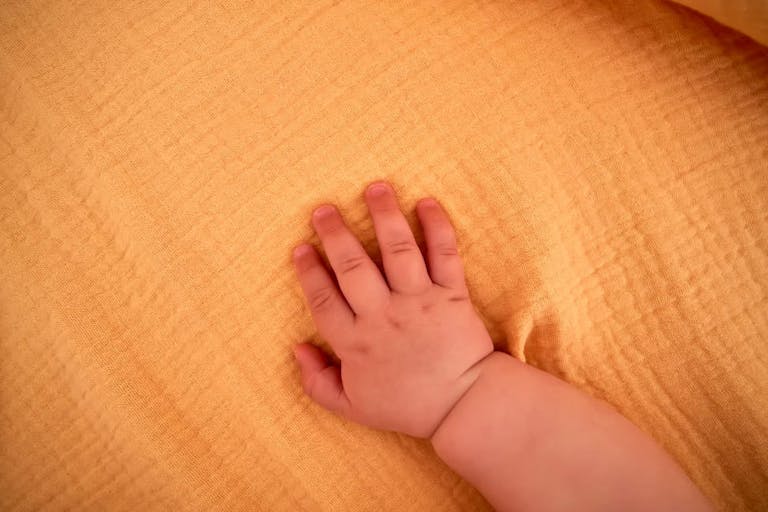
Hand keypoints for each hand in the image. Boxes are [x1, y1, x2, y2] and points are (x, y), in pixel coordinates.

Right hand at [291, 181, 493, 437]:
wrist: (465, 407)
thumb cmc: (407, 405)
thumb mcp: (353, 406)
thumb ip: (317, 382)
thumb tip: (297, 348)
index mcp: (356, 343)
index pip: (324, 300)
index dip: (309, 272)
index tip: (301, 247)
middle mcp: (384, 316)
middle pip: (353, 267)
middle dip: (336, 234)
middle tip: (323, 209)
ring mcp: (420, 302)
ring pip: (397, 251)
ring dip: (384, 216)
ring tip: (375, 188)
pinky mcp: (453, 294)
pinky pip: (444, 254)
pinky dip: (437, 226)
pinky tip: (426, 202)